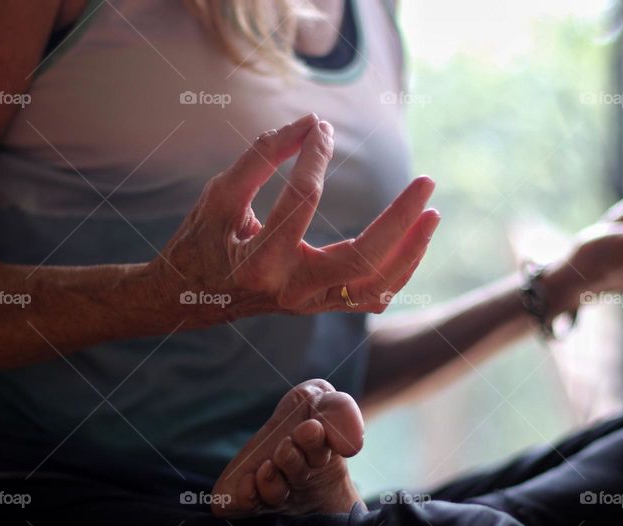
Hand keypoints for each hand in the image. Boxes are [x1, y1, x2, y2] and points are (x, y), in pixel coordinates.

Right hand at [150, 113, 440, 327]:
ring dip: (410, 251)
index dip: (315, 156)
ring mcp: (310, 304)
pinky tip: (413, 240)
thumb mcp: (220, 195)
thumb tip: (311, 123)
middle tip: (426, 182)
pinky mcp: (322, 306)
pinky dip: (398, 270)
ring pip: (376, 286)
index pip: (302, 201)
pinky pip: (373, 296)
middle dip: (400, 220)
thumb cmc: (202, 241)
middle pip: (362, 259)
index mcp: (259, 261)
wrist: (190, 299)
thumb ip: (261, 158)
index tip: (320, 127)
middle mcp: (291, 290)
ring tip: (432, 213)